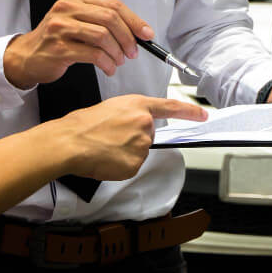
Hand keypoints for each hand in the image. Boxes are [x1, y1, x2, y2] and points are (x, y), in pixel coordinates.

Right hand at [3, 0, 153, 89]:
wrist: (29, 55)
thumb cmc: (59, 39)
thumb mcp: (80, 20)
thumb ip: (105, 21)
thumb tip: (139, 32)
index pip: (114, 5)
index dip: (135, 21)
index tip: (147, 34)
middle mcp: (67, 8)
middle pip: (111, 19)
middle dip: (128, 38)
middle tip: (133, 52)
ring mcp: (61, 27)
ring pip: (103, 36)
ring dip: (118, 52)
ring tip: (119, 61)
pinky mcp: (59, 47)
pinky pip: (94, 54)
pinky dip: (107, 63)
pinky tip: (109, 68)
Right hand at [52, 95, 206, 180]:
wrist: (68, 142)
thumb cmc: (82, 125)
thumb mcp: (110, 109)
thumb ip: (130, 116)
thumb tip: (132, 128)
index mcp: (137, 106)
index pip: (171, 107)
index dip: (190, 111)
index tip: (202, 115)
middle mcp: (144, 124)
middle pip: (149, 135)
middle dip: (133, 138)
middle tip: (111, 137)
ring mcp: (142, 144)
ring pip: (140, 152)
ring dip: (126, 152)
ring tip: (105, 147)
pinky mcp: (136, 163)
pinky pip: (132, 167)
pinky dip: (121, 166)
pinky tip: (107, 159)